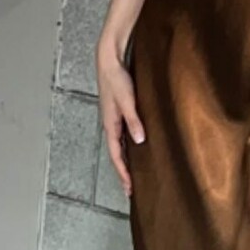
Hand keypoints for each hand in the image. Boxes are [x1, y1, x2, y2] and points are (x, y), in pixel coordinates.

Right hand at [96, 40, 144, 198]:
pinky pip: (123, 135)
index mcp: (110, 125)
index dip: (123, 172)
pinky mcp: (120, 112)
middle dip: (123, 172)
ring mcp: (115, 119)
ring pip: (120, 145)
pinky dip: (129, 146)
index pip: (116, 155)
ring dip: (126, 160)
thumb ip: (134, 119)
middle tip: (131, 189)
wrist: (109, 60)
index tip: (129, 188)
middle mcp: (111, 125)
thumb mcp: (127, 100)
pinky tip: (137, 148)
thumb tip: (140, 140)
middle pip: (117, 154)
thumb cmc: (116, 79)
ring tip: (134, 174)